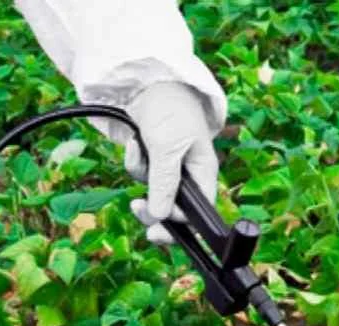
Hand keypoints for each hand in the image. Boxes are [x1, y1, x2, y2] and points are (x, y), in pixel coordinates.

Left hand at [123, 81, 218, 244]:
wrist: (147, 81)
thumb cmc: (170, 109)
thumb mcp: (168, 148)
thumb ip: (165, 183)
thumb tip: (161, 216)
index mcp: (203, 173)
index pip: (196, 213)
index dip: (177, 225)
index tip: (157, 231)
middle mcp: (189, 174)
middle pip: (172, 209)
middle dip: (153, 210)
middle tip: (137, 208)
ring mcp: (169, 167)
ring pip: (153, 192)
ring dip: (141, 177)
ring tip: (139, 152)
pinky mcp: (153, 160)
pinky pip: (141, 174)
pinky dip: (134, 162)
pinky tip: (135, 144)